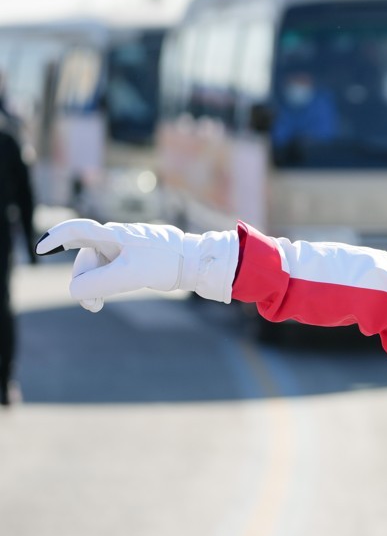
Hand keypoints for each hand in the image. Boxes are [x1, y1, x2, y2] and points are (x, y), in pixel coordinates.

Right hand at [34, 219, 238, 311]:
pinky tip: (104, 298)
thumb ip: (97, 284)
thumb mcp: (129, 276)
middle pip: (84, 258)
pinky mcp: (134, 258)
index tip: (40, 249)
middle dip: (82, 281)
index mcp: (114, 235)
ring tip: (99, 305)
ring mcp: (125, 248)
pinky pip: (109, 271)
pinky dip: (105, 284)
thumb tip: (75, 292)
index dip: (56, 237)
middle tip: (93, 305)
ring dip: (94, 286)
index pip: (77, 230)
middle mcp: (116, 238)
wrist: (197, 263)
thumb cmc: (166, 263)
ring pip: (97, 268)